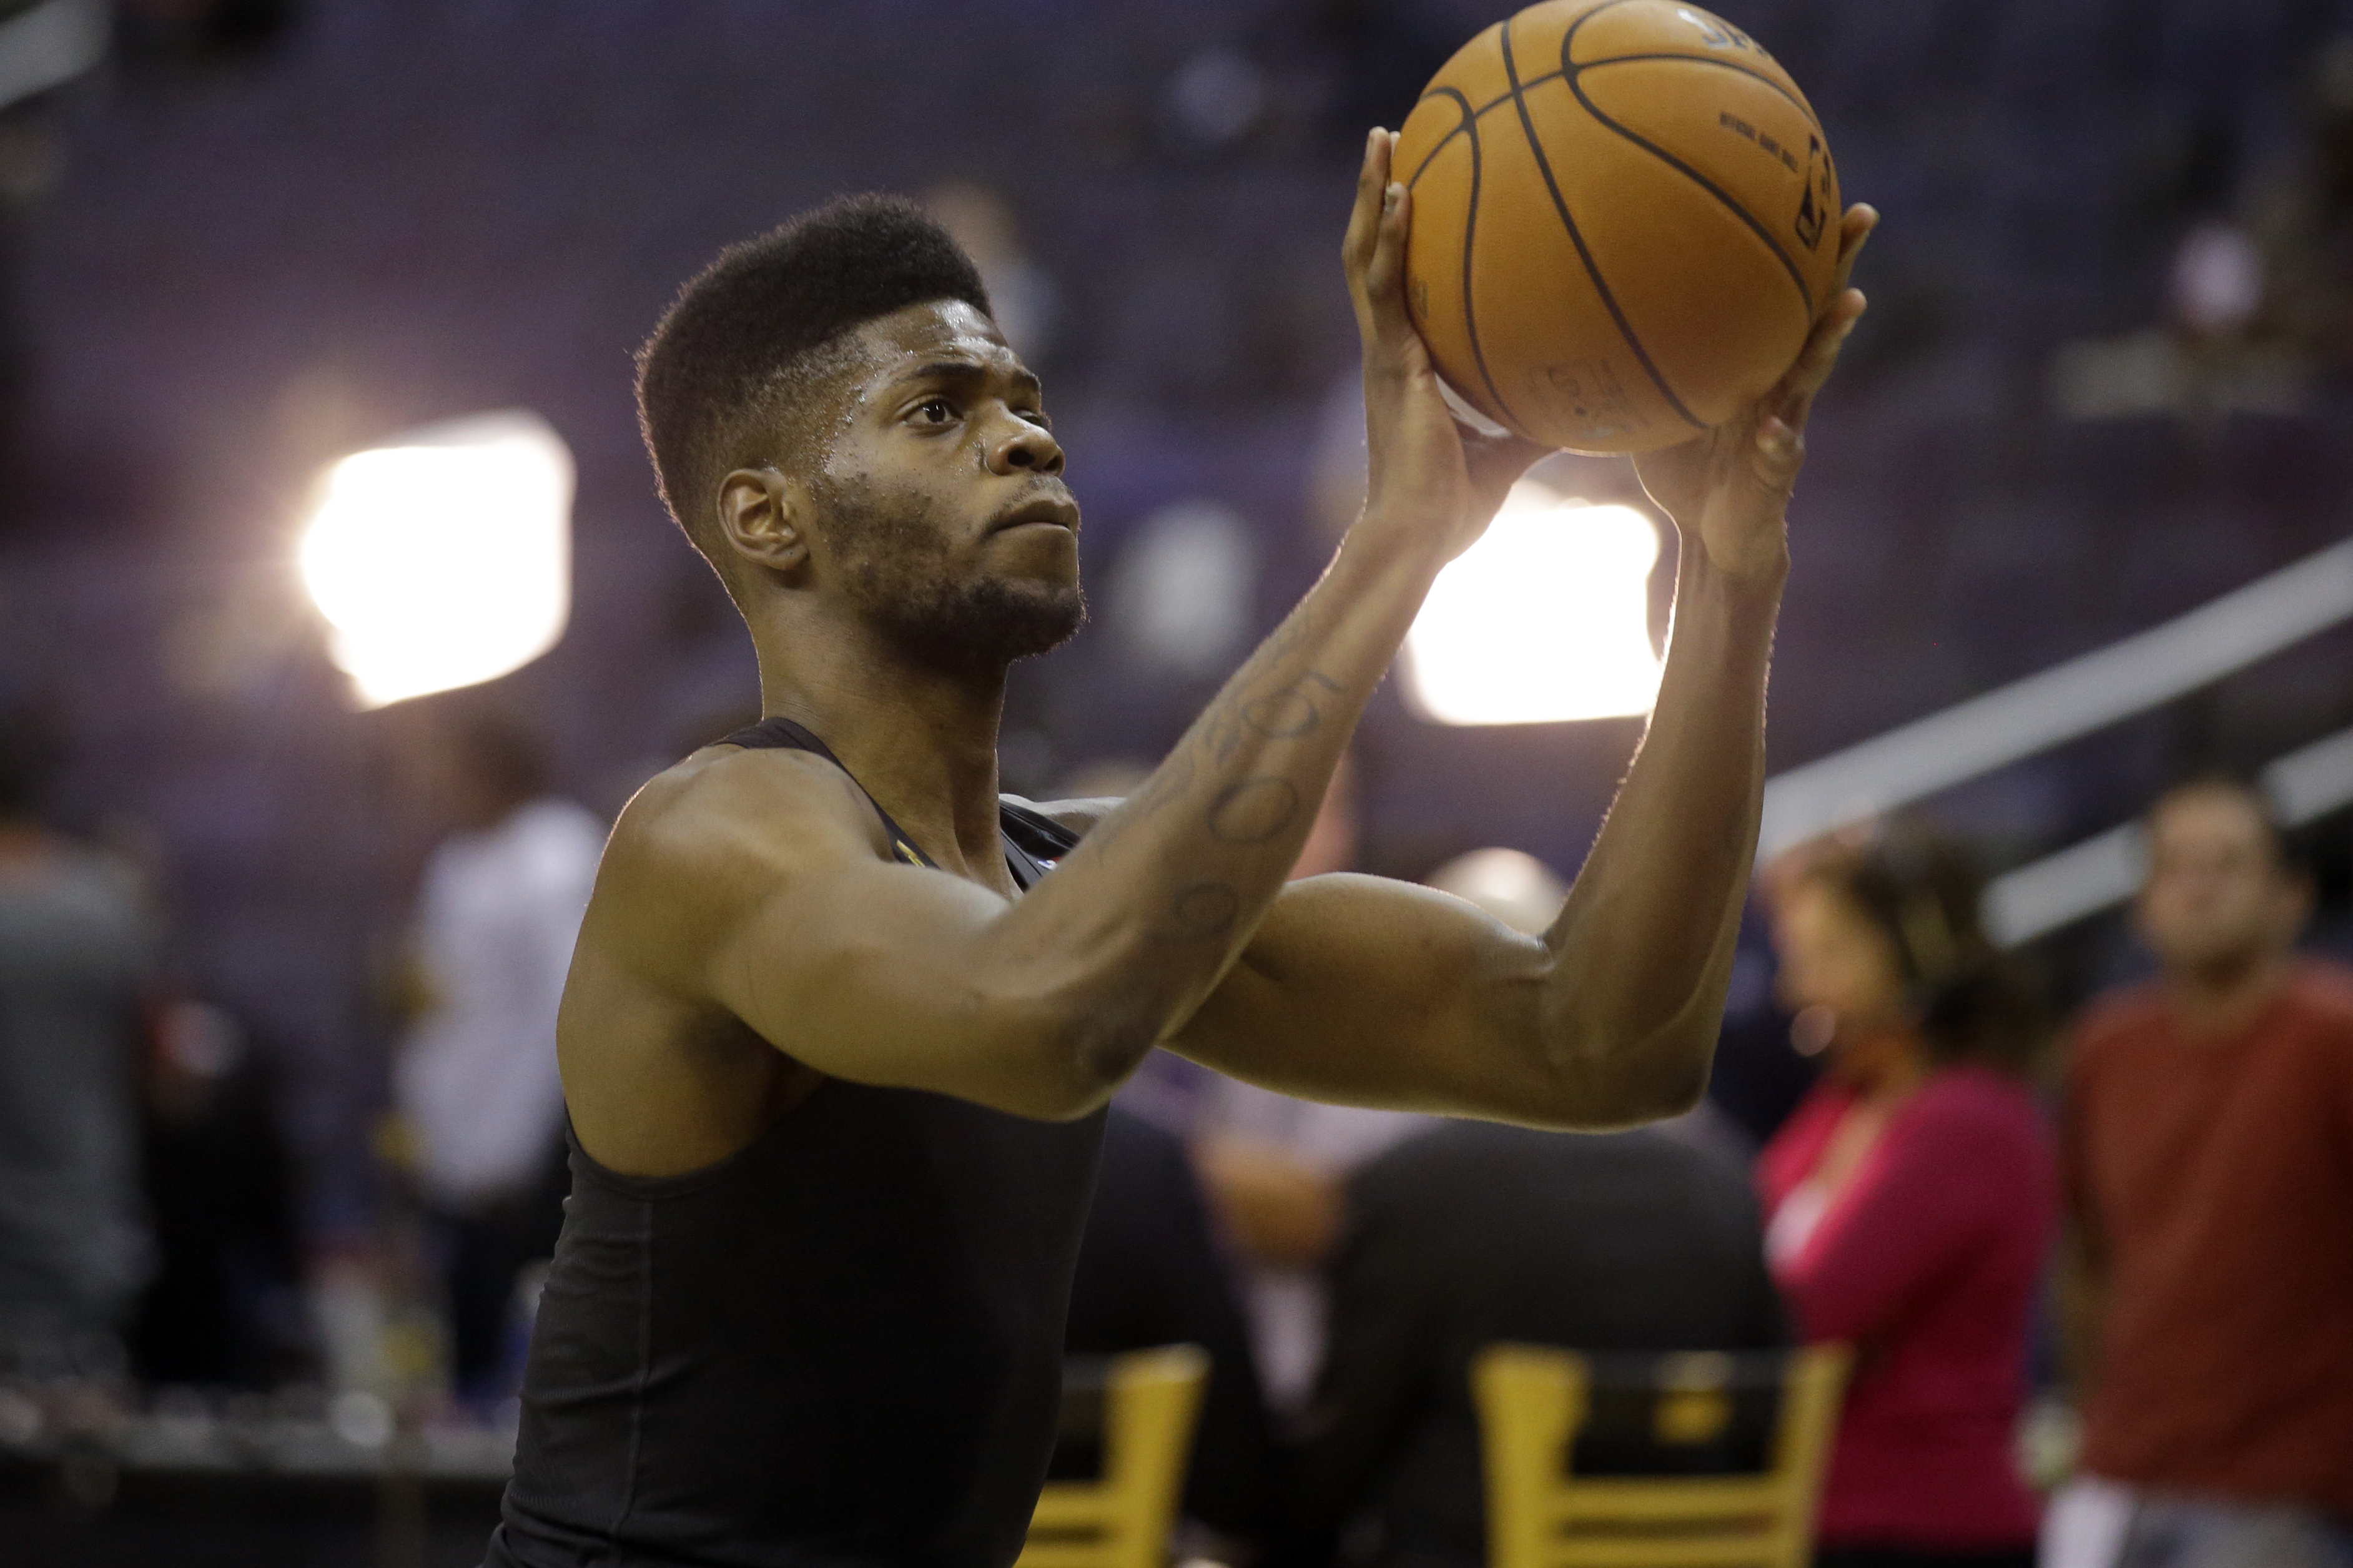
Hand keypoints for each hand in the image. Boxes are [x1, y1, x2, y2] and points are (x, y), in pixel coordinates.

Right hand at [1343, 128, 1548, 561]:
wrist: (1417, 539)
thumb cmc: (1453, 512)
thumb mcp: (1507, 456)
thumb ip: (1536, 423)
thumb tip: (1586, 409)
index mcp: (1406, 370)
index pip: (1396, 291)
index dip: (1396, 242)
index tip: (1410, 193)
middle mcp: (1388, 352)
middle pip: (1371, 258)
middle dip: (1375, 197)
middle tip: (1388, 139)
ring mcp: (1384, 354)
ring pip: (1366, 258)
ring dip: (1373, 196)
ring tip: (1383, 140)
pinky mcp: (1390, 362)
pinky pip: (1386, 286)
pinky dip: (1389, 237)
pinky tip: (1404, 192)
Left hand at [1633, 204, 1877, 580]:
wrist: (1708, 535)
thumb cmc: (1683, 465)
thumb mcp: (1653, 405)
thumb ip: (1634, 365)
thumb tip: (1572, 317)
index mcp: (1754, 363)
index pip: (1780, 293)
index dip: (1798, 245)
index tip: (1810, 184)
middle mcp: (1779, 384)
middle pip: (1815, 313)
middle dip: (1840, 265)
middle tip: (1862, 214)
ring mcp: (1785, 425)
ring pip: (1814, 375)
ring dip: (1832, 340)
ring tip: (1849, 305)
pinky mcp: (1778, 475)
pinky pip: (1783, 455)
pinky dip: (1780, 444)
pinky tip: (1777, 432)